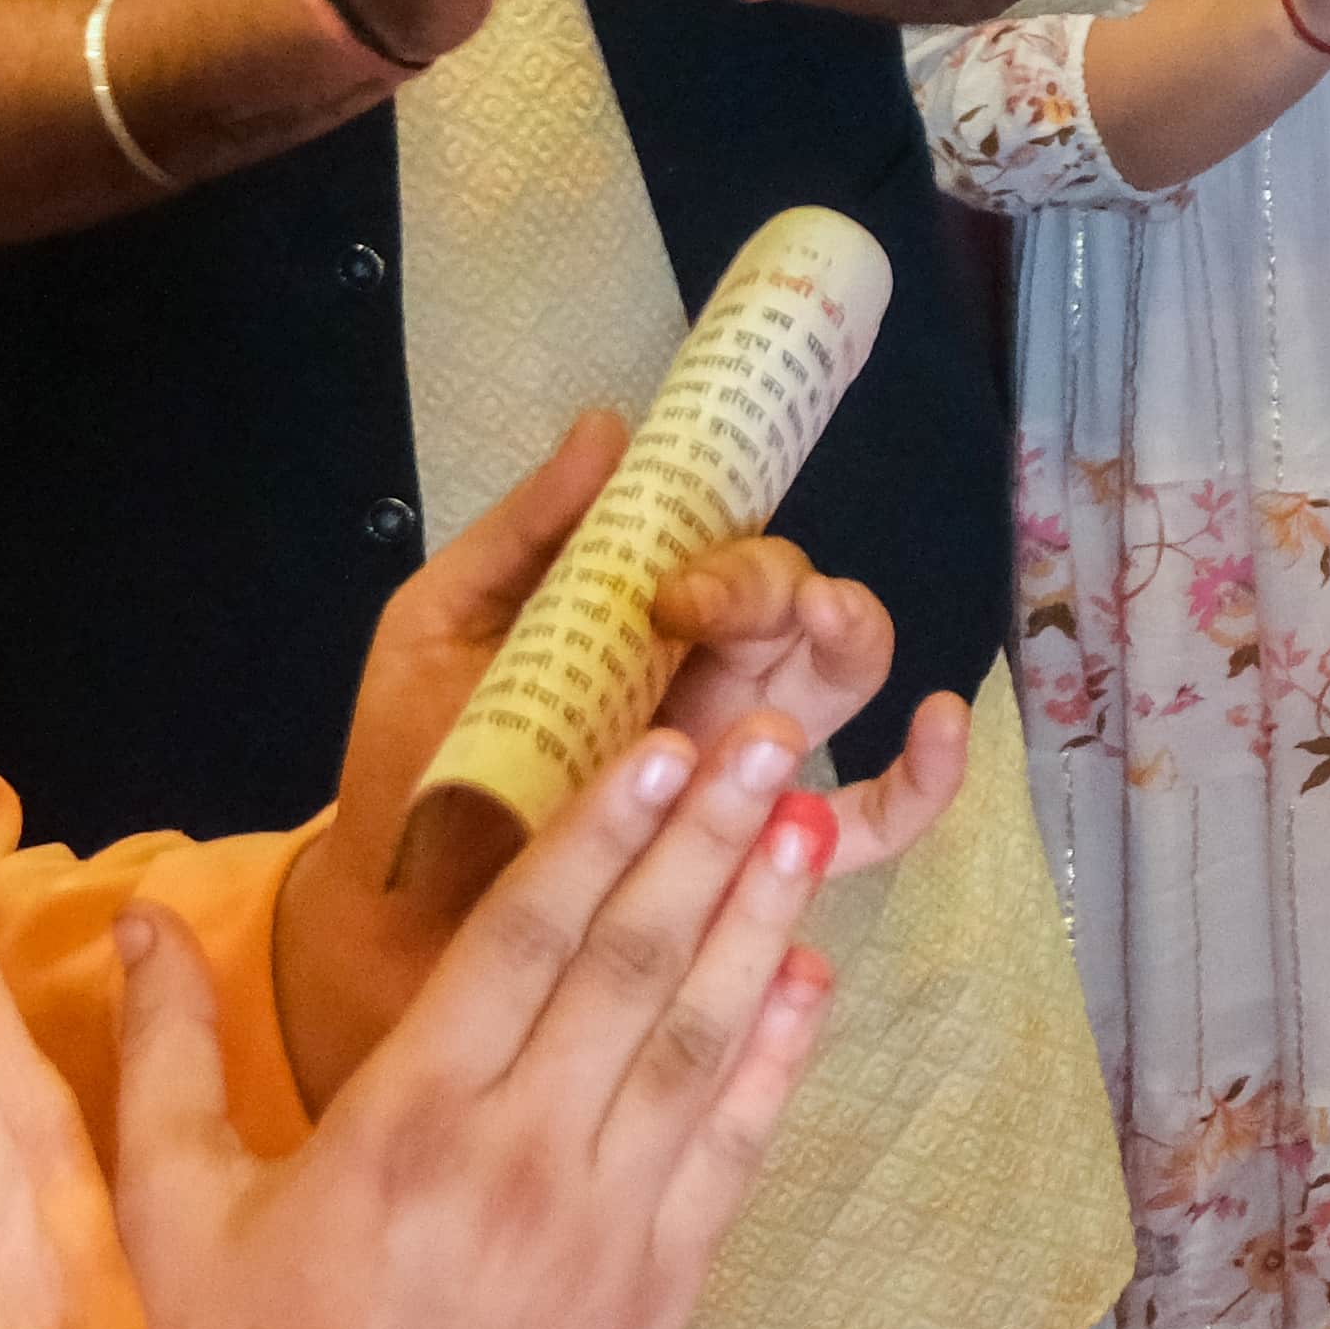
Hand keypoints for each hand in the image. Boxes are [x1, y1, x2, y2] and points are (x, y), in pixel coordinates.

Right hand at [105, 726, 843, 1328]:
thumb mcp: (172, 1210)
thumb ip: (165, 1052)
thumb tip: (140, 918)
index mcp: (401, 1122)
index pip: (522, 939)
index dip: (599, 833)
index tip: (662, 748)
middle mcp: (517, 1158)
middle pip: (633, 965)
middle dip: (708, 840)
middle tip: (772, 734)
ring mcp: (602, 1230)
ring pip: (701, 1044)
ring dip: (760, 924)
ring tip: (811, 824)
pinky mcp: (655, 1299)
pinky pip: (735, 1156)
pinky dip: (780, 1063)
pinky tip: (810, 982)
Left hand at [287, 418, 965, 1076]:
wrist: (390, 904)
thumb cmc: (412, 760)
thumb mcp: (442, 623)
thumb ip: (523, 532)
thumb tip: (610, 424)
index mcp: (642, 616)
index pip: (726, 551)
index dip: (724, 554)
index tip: (674, 589)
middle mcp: (708, 679)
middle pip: (795, 605)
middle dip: (785, 590)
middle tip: (731, 613)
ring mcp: (740, 765)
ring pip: (842, 681)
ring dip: (854, 640)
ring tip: (828, 627)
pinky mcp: (754, 856)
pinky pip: (870, 825)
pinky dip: (925, 781)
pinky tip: (939, 734)